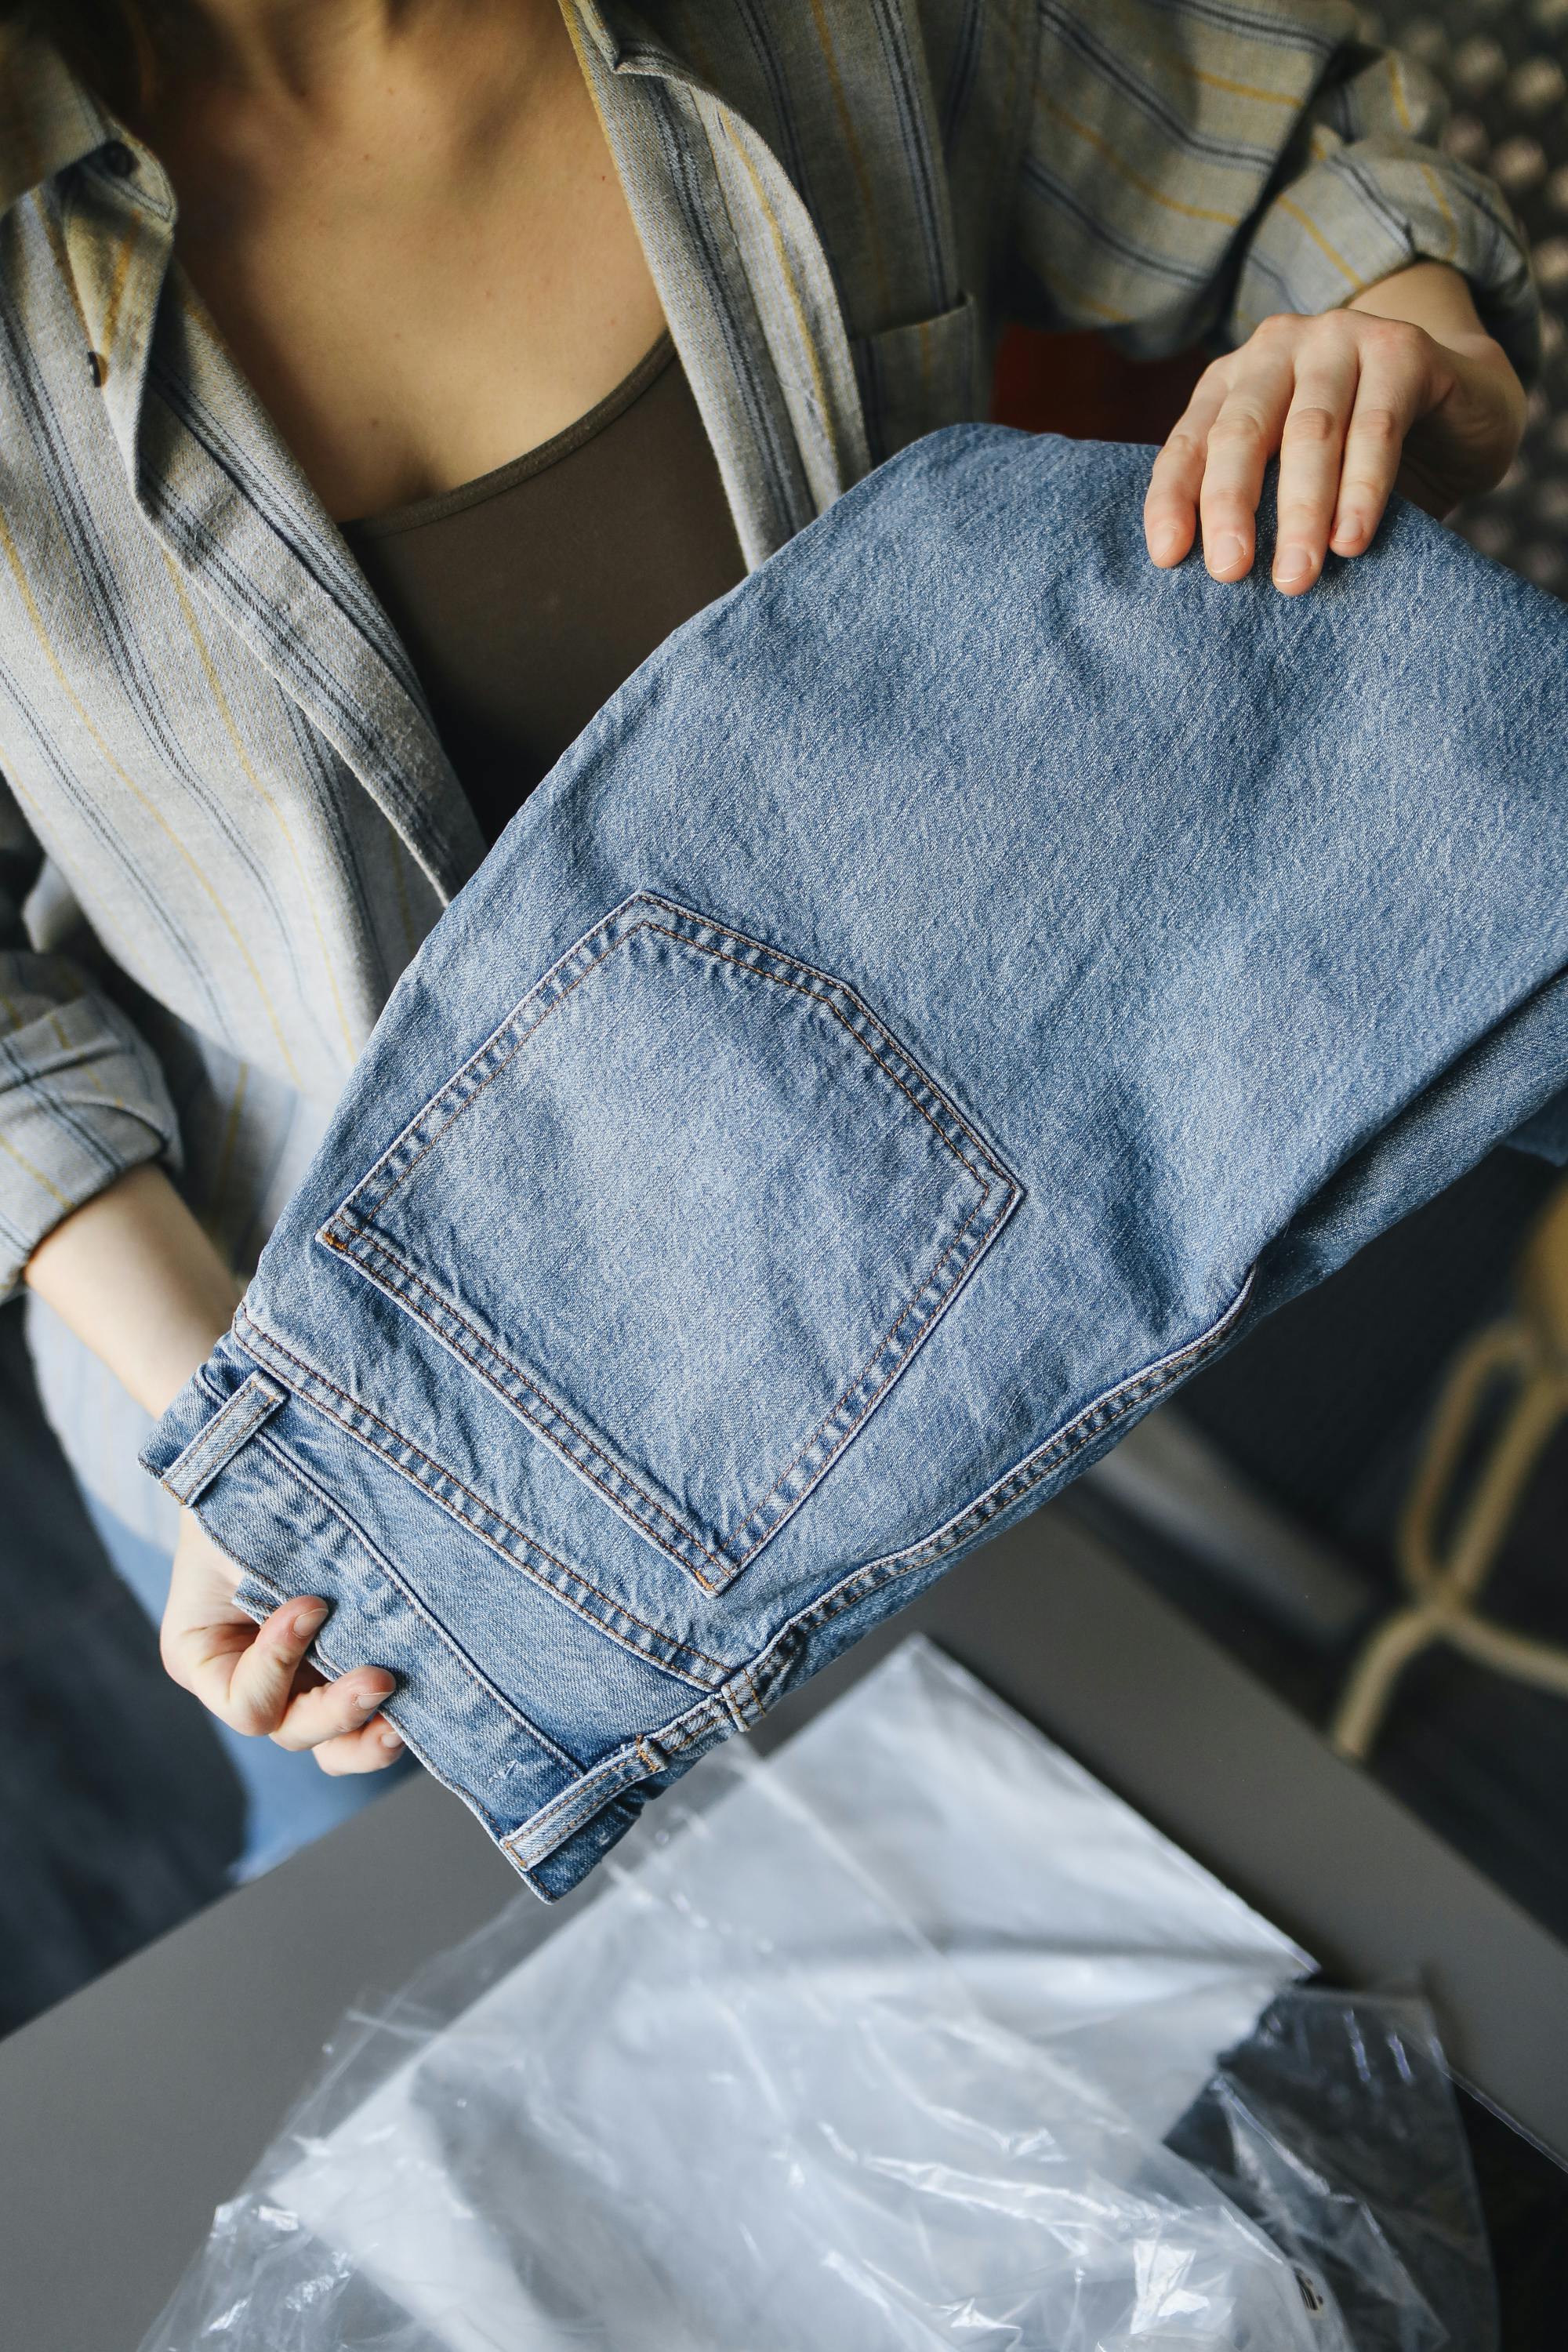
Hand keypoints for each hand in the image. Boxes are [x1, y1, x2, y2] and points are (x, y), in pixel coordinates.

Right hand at [161, 1511, 404, 1773]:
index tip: (312, 1604)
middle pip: (290, 1732)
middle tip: (377, 1678)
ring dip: (364, 1739)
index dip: (276, 1664)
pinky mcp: (344, 1668)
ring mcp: (301, 1679)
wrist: (289, 1457)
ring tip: (398, 1725)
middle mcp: (251, 1679)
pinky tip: (417, 1709)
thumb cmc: (250, 1488)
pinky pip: (364, 1719)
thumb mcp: (241, 1530)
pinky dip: (385, 1721)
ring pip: (330, 1745)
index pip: (242, 1700)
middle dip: (334, 1713)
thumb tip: (325, 1610)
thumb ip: (268, 1575)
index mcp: (203, 1654)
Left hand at [1143, 299, 1526, 596]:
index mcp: (1234, 382)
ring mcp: (1340, 339)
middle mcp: (1277, 350)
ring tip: (1296, 577)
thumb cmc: (1363, 462)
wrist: (1464, 411)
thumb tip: (1217, 583)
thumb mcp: (1298, 484)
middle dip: (1230, 505)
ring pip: (1309, 432)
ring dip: (1300, 511)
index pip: (1189, 443)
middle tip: (1230, 573)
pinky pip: (1377, 427)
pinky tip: (1351, 540)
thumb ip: (1260, 511)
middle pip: (1241, 431)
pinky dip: (1362, 489)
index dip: (1173, 498)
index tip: (1168, 558)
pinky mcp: (1402, 348)